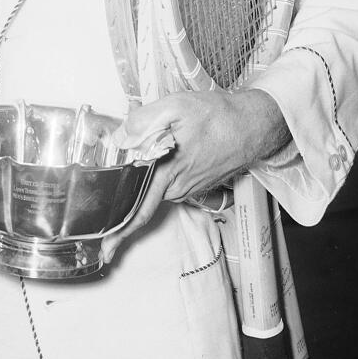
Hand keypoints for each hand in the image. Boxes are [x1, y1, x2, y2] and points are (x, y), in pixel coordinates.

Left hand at [101, 90, 289, 262]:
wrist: (252, 125)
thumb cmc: (217, 115)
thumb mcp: (176, 107)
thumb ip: (143, 121)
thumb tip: (118, 138)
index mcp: (168, 172)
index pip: (139, 211)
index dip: (120, 232)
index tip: (106, 251)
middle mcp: (178, 187)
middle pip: (142, 202)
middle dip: (123, 210)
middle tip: (105, 225)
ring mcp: (188, 188)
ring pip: (155, 191)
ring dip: (142, 185)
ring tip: (129, 173)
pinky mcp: (195, 184)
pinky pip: (168, 185)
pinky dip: (157, 178)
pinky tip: (157, 159)